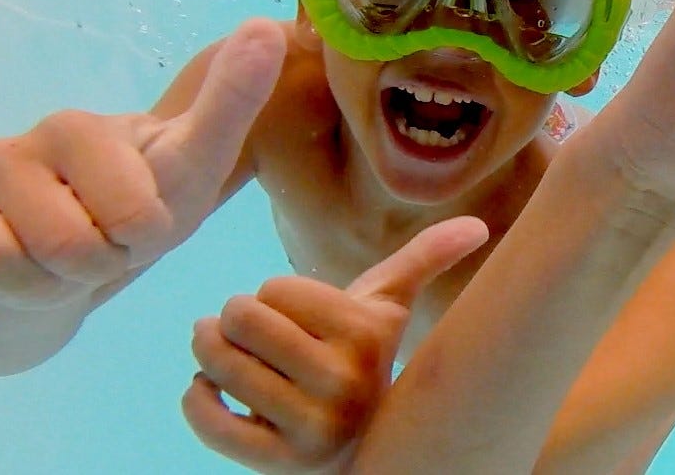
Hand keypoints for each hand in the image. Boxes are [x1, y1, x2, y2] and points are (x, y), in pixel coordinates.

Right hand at [0, 19, 285, 308]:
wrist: (56, 276)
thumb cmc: (133, 212)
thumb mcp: (193, 167)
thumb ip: (231, 102)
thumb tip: (267, 26)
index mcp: (79, 130)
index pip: (132, 210)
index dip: (141, 238)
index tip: (141, 225)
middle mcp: (9, 149)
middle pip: (69, 248)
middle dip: (94, 269)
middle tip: (97, 252)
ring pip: (5, 268)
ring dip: (40, 288)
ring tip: (51, 267)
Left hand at [183, 217, 489, 472]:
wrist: (363, 448)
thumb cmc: (364, 362)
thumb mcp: (389, 310)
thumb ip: (424, 260)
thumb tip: (479, 224)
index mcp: (366, 336)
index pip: (274, 287)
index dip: (272, 295)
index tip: (292, 316)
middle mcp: (343, 383)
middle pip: (241, 318)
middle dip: (231, 318)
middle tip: (244, 330)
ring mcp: (311, 428)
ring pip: (219, 366)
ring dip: (208, 353)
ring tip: (220, 355)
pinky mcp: (277, 465)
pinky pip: (209, 421)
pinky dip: (195, 399)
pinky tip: (210, 392)